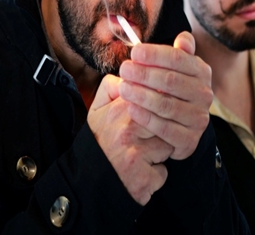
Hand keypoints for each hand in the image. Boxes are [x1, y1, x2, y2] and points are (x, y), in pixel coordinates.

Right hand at [88, 75, 173, 204]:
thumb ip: (111, 86)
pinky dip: (156, 175)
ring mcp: (137, 154)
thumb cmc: (98, 141)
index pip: (156, 95)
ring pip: (168, 145)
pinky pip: (163, 172)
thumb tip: (130, 73)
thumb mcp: (97, 109)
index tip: (160, 107)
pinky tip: (143, 172)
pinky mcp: (142, 179)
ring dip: (161, 150)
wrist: (86, 180)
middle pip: (166, 119)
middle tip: (150, 134)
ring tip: (144, 153)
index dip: (160, 102)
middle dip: (164, 126)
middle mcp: (129, 129)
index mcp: (121, 109)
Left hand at [118, 31, 212, 159]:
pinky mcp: (189, 139)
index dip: (155, 54)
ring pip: (167, 105)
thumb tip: (183, 38)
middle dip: (145, 73)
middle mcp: (204, 94)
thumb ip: (179, 52)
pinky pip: (165, 128)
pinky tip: (130, 109)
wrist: (179, 126)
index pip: (179, 59)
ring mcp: (198, 118)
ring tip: (123, 88)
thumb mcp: (177, 69)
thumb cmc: (172, 89)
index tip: (134, 52)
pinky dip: (146, 118)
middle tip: (124, 69)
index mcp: (201, 72)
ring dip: (142, 95)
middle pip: (171, 81)